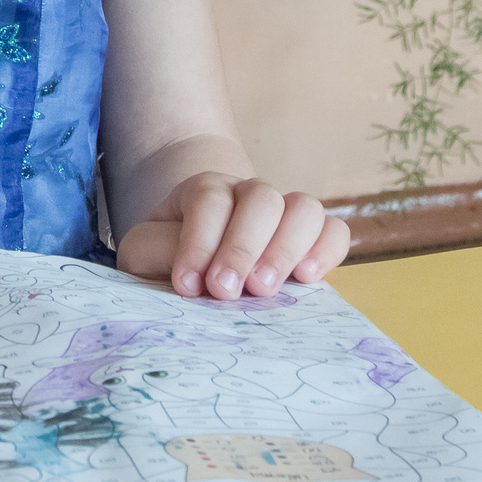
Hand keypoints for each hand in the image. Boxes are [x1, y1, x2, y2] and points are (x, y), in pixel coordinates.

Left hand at [117, 172, 350, 299]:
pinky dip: (327, 250)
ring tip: (264, 289)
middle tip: (226, 291)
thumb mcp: (146, 252)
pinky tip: (307, 278)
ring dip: (286, 248)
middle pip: (261, 199)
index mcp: (205, 191)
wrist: (199, 267)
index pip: (210, 199)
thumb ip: (161, 252)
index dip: (199, 241)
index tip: (187, 285)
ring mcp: (286, 215)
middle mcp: (249, 195)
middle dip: (242, 247)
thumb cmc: (167, 259)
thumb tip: (193, 277)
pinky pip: (335, 232)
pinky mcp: (313, 241)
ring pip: (304, 208)